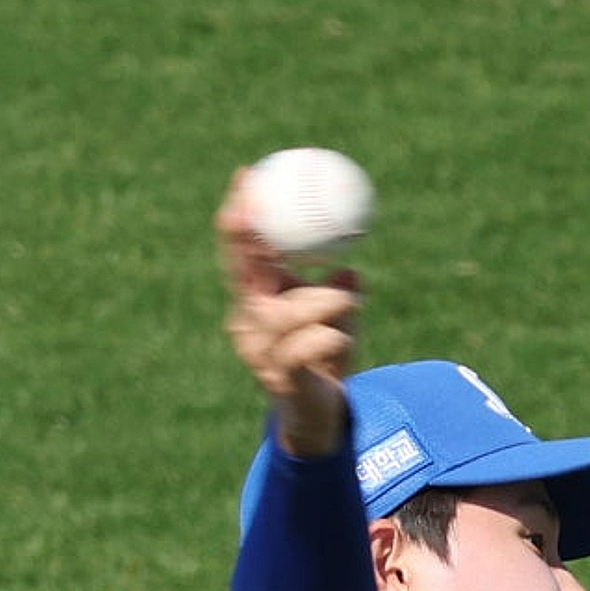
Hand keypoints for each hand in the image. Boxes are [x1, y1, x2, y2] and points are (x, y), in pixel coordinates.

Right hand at [216, 168, 359, 458]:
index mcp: (254, 300)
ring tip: (348, 304)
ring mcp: (259, 354)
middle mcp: (247, 324)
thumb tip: (350, 271)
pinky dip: (330, 335)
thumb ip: (338, 289)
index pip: (239, 252)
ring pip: (287, 312)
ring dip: (323, 302)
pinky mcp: (279, 379)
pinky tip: (340, 337)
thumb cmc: (324, 358)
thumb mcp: (334, 314)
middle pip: (244, 276)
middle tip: (266, 210)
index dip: (239, 214)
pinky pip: (307, 345)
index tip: (248, 174)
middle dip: (250, 238)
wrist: (320, 416)